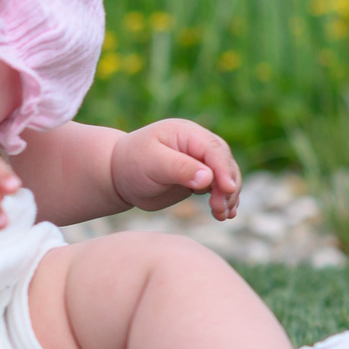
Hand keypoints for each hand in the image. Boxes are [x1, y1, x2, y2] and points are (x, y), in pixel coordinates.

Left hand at [110, 118, 241, 218]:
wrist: (119, 174)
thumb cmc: (132, 163)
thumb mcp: (152, 163)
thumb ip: (179, 168)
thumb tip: (208, 178)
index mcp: (187, 133)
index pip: (213, 150)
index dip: (223, 169)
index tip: (227, 190)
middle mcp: (198, 145)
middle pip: (225, 163)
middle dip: (228, 187)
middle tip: (220, 209)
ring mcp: (200, 161)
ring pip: (225, 177)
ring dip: (228, 196)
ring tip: (223, 215)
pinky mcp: (199, 178)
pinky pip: (218, 188)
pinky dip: (224, 200)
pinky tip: (225, 214)